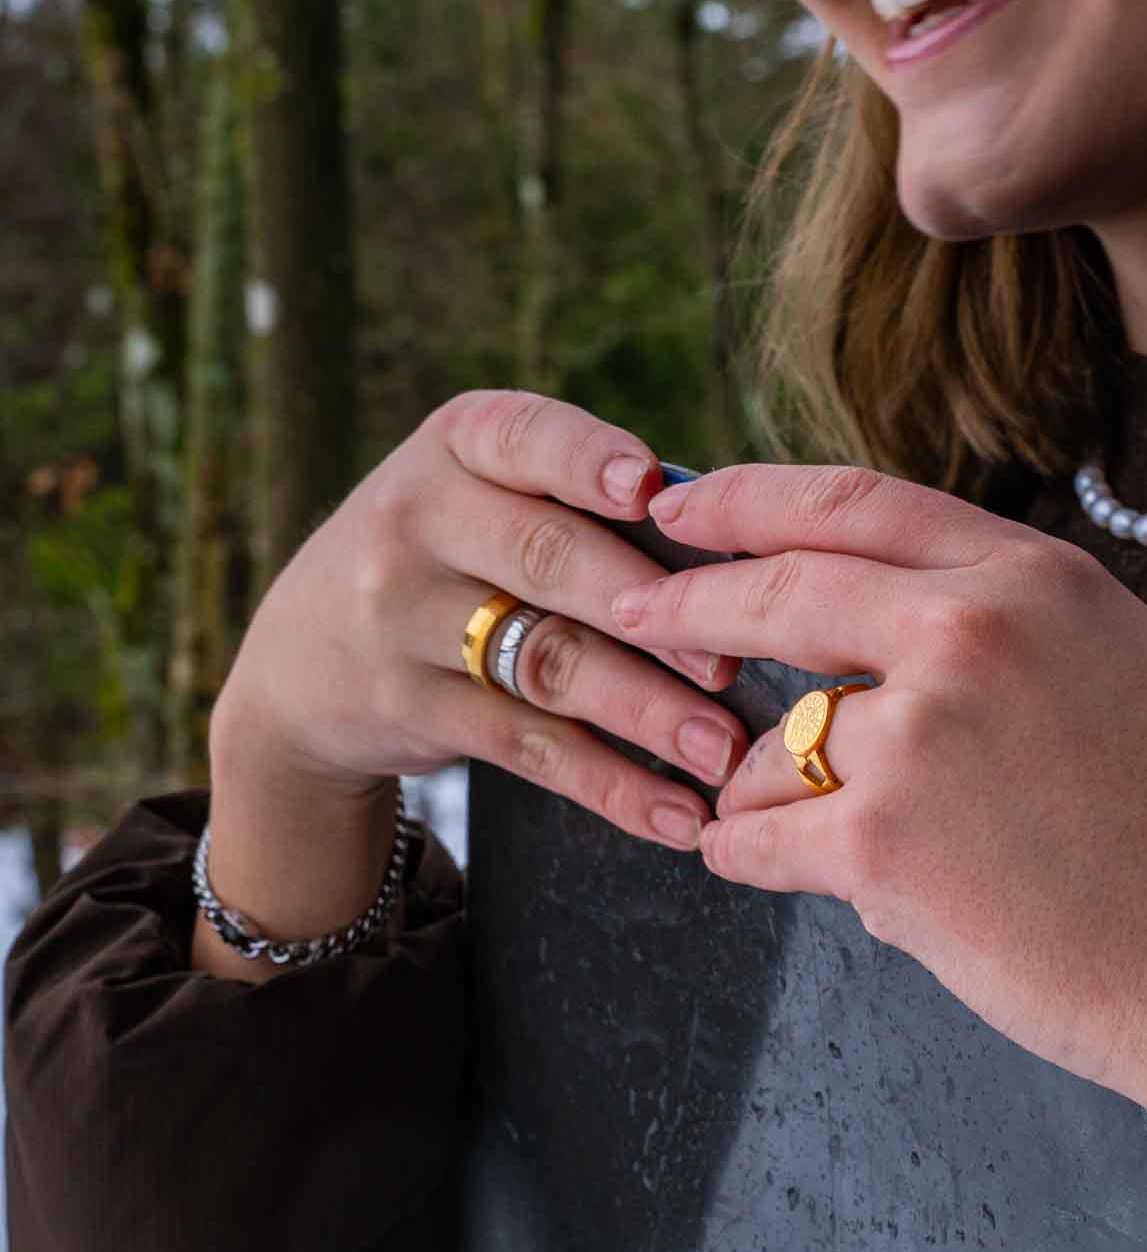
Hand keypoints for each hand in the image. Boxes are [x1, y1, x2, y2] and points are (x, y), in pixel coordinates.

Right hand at [213, 392, 749, 851]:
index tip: (652, 491)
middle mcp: (415, 519)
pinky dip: (611, 786)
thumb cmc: (455, 552)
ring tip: (725, 752)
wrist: (301, 655)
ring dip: (646, 714)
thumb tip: (740, 551)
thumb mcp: (484, 493)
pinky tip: (675, 815)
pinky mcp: (410, 707)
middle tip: (731, 657)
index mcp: (458, 442)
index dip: (588, 461)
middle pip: (548, 559)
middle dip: (649, 611)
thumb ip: (584, 501)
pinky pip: (528, 748)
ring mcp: (401, 618)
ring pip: (546, 664)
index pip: (525, 436)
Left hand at [609, 463, 1146, 1127]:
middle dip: (689, 603)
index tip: (684, 506)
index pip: (856, 501)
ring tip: (796, 825)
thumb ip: (1014, 624)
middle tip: (633, 610)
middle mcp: (971, 632)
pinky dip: (748, 855)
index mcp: (1037, 579)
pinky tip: (761, 864)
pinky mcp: (882, 846)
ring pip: (768, 742)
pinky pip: (757, 837)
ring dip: (754, 784)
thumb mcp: (1130, 668)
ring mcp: (921, 736)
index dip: (750, 498)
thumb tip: (896, 617)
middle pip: (779, 591)